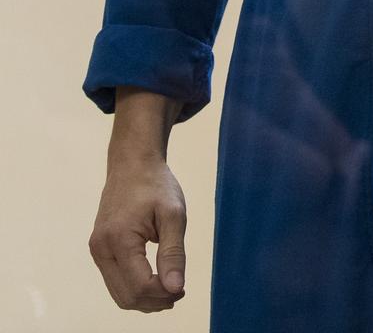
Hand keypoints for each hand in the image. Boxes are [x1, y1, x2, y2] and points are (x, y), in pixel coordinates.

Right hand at [89, 156, 186, 311]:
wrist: (132, 163)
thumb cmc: (156, 184)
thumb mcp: (173, 214)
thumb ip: (173, 253)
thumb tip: (175, 289)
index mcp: (119, 239)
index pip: (139, 286)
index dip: (162, 294)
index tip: (183, 288)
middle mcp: (101, 248)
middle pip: (126, 296)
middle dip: (154, 301)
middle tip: (179, 291)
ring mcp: (97, 249)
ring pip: (119, 293)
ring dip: (145, 298)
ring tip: (170, 288)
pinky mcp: (99, 248)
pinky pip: (115, 280)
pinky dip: (134, 287)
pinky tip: (155, 280)